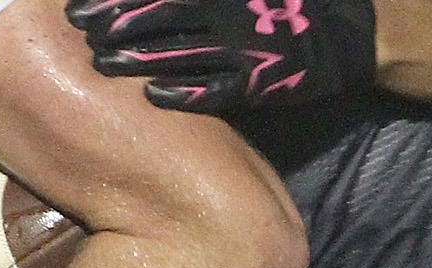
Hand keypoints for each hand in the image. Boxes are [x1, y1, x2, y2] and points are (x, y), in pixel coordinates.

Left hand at [65, 0, 375, 113]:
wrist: (351, 25)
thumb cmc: (288, 1)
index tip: (80, 2)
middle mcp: (232, 9)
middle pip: (164, 11)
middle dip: (120, 20)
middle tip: (80, 26)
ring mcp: (246, 44)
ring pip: (182, 50)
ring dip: (139, 57)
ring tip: (103, 61)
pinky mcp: (260, 80)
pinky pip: (216, 88)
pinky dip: (185, 90)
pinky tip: (152, 95)